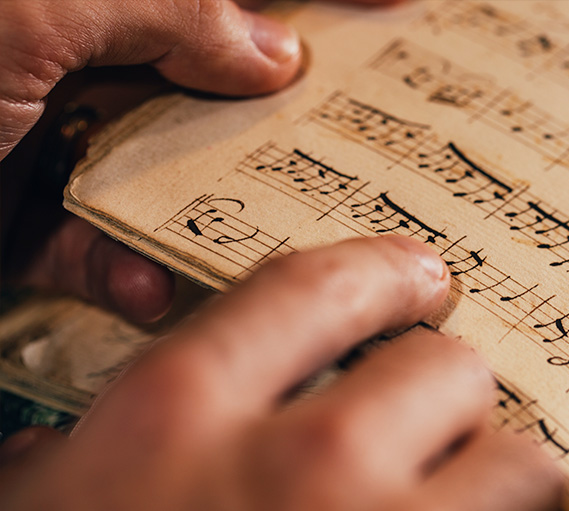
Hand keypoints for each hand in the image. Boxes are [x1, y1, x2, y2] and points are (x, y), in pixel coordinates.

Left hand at [0, 0, 393, 322]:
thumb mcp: (34, 9)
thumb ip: (165, 7)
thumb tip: (276, 54)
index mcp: (102, 3)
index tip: (395, 10)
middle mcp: (86, 64)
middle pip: (217, 88)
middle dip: (286, 118)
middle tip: (354, 147)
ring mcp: (60, 144)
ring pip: (174, 181)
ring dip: (213, 216)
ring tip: (253, 236)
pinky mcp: (32, 219)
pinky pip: (101, 250)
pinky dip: (127, 274)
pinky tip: (141, 286)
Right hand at [0, 237, 562, 510]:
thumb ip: (77, 463)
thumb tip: (63, 451)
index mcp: (179, 415)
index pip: (314, 288)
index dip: (380, 271)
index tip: (418, 274)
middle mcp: (300, 463)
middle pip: (440, 368)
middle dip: (440, 393)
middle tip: (425, 422)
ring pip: (516, 459)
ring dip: (494, 472)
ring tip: (460, 496)